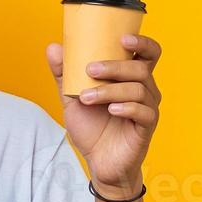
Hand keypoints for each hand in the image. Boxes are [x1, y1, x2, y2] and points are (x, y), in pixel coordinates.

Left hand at [45, 34, 162, 196]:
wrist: (99, 163)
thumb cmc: (92, 128)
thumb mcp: (72, 99)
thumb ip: (64, 74)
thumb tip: (54, 47)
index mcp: (131, 79)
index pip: (147, 54)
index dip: (142, 42)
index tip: (123, 38)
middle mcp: (144, 90)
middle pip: (140, 68)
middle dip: (114, 66)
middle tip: (89, 70)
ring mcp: (147, 109)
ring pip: (139, 89)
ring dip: (110, 90)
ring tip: (87, 98)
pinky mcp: (146, 128)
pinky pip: (144, 112)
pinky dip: (126, 107)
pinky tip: (111, 109)